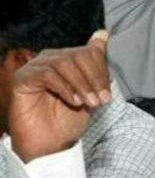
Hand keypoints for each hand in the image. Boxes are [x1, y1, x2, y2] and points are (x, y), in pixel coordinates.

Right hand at [9, 30, 111, 162]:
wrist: (51, 144)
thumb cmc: (69, 119)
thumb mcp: (92, 92)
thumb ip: (97, 68)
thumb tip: (103, 33)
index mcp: (68, 60)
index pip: (89, 52)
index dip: (101, 72)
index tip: (107, 95)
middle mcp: (50, 59)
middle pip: (78, 55)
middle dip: (94, 78)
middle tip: (101, 101)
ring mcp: (35, 67)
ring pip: (63, 62)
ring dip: (81, 84)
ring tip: (89, 103)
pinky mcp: (23, 79)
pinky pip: (46, 74)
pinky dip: (65, 87)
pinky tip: (74, 102)